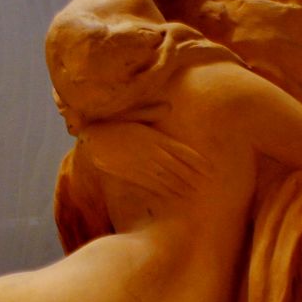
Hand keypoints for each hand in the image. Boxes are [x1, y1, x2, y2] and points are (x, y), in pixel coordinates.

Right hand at [81, 121, 209, 198]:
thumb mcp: (133, 113)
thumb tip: (169, 106)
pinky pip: (153, 184)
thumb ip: (151, 111)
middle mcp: (151, 153)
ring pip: (167, 178)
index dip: (197, 161)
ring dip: (182, 186)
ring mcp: (142, 165)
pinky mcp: (133, 174)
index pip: (181, 151)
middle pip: (178, 167)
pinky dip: (165, 190)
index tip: (210, 168)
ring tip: (194, 192)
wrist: (92, 140)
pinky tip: (174, 195)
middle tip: (207, 184)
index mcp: (154, 137)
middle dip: (193, 176)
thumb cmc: (113, 124)